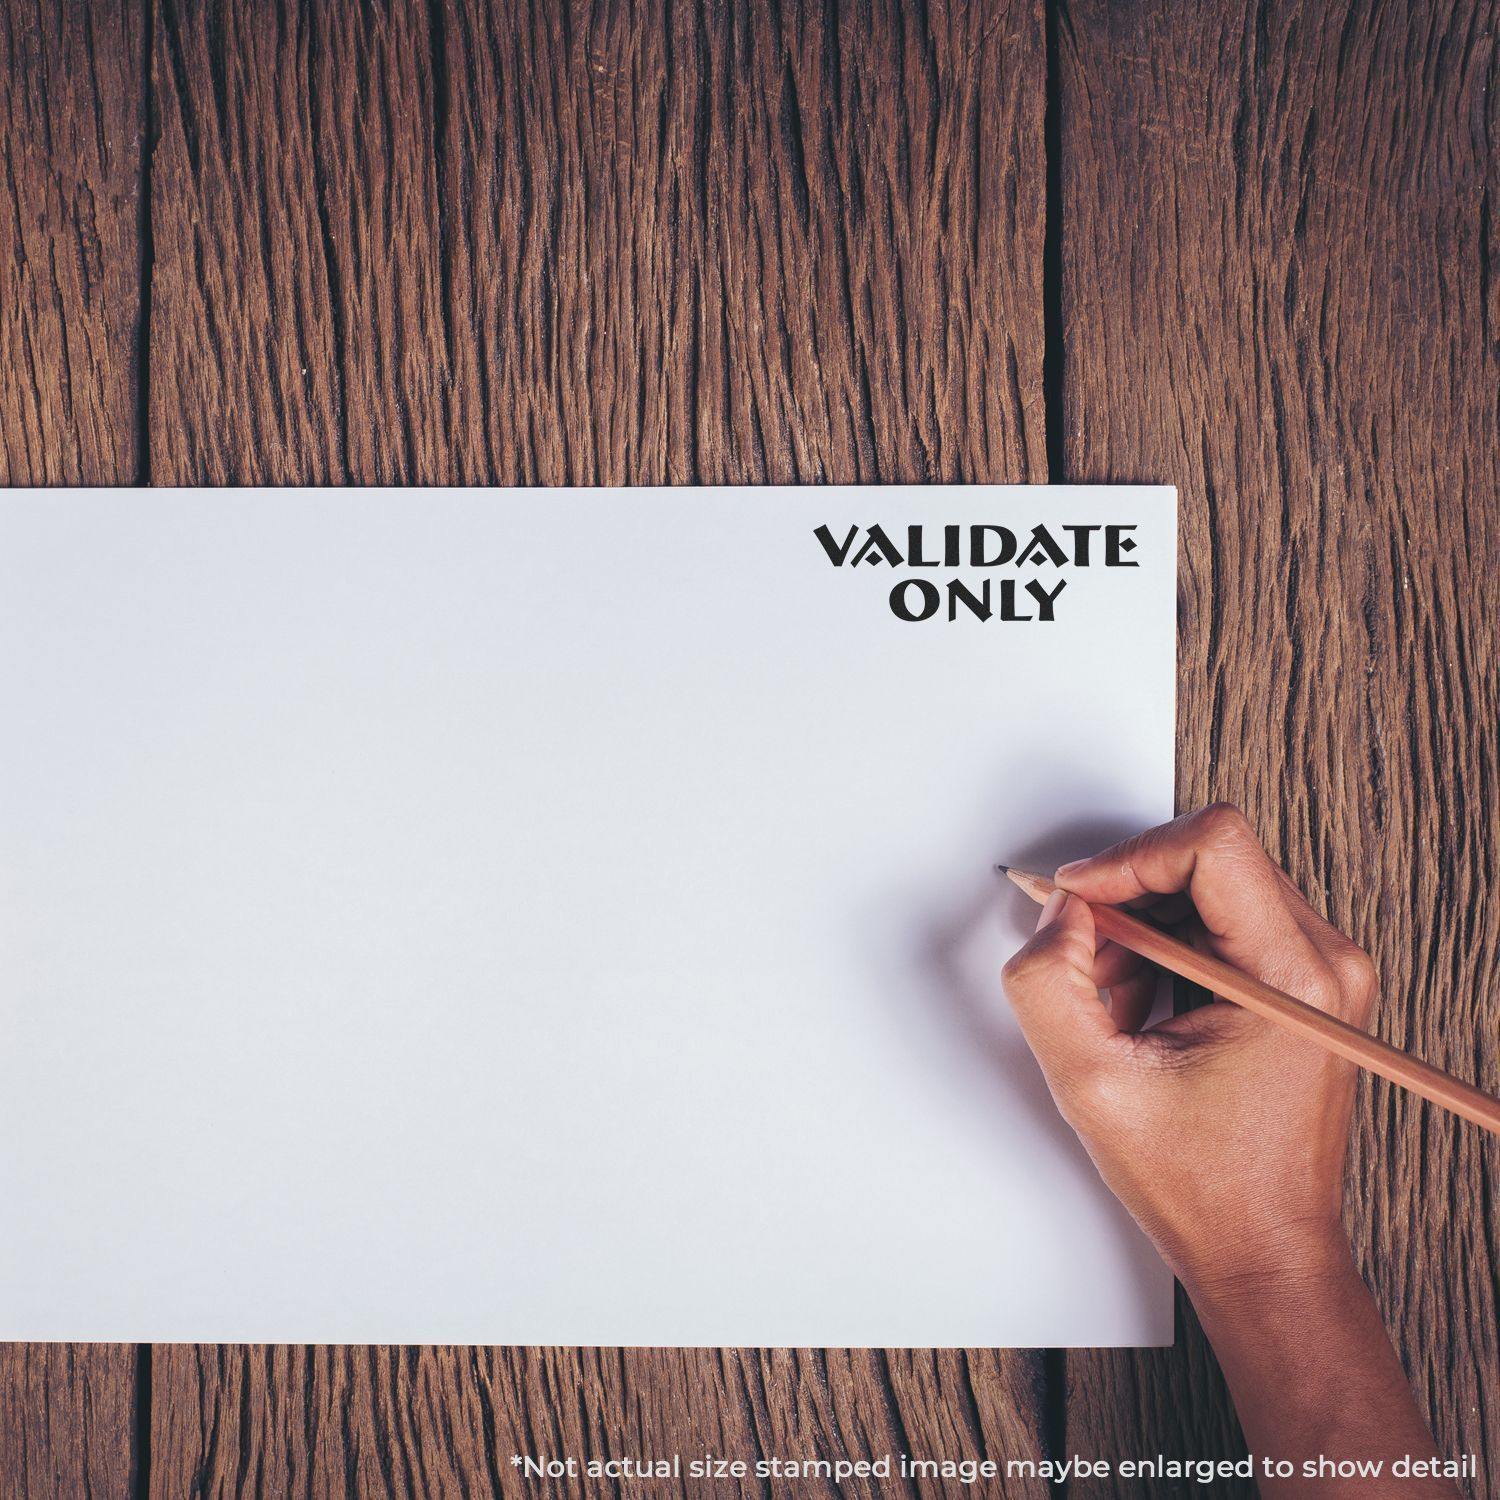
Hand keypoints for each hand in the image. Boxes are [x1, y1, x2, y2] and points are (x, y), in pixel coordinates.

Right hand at [1001, 802, 1374, 1295]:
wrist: (1264, 1250)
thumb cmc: (1206, 1188)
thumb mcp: (1092, 1085)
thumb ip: (1048, 982)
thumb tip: (1057, 913)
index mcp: (1293, 979)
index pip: (1212, 844)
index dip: (1127, 858)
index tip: (1077, 900)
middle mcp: (1324, 962)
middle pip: (1207, 858)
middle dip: (1126, 901)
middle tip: (1086, 964)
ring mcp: (1319, 970)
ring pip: (1205, 886)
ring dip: (1141, 930)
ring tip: (1117, 1004)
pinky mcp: (1301, 982)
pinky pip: (1218, 920)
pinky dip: (1163, 950)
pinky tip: (1143, 1011)